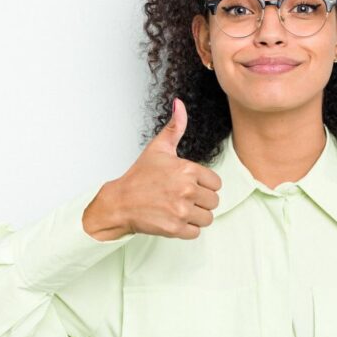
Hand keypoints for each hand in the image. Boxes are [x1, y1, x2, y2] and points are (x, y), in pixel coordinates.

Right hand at [83, 98, 221, 240]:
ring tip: (179, 209)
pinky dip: (187, 229)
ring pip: (208, 218)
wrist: (120, 202)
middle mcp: (186, 190)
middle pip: (214, 201)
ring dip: (196, 216)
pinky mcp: (175, 228)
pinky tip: (174, 219)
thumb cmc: (139, 176)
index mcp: (187, 170)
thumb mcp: (158, 149)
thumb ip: (175, 127)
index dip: (204, 185)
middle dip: (201, 201)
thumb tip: (180, 103)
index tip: (188, 185)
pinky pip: (196, 232)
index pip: (216, 183)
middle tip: (182, 198)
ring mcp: (181, 210)